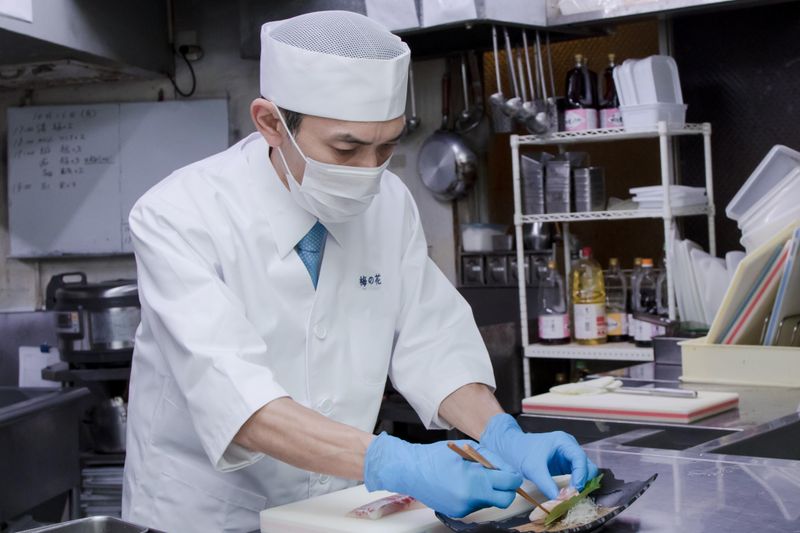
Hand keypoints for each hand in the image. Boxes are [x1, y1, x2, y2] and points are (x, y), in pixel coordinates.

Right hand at [363, 433, 522, 517]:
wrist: (410, 471)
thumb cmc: (434, 456)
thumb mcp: (467, 449)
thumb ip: (490, 459)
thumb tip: (507, 469)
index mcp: (474, 481)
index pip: (509, 483)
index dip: (513, 476)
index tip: (511, 472)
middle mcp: (470, 499)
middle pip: (505, 500)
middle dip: (507, 489)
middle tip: (500, 477)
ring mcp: (463, 508)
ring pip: (490, 501)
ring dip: (488, 490)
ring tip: (472, 476)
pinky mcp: (457, 513)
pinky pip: (475, 504)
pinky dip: (475, 494)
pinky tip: (462, 484)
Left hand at [480, 414, 598, 499]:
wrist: (512, 450)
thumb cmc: (521, 453)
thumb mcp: (533, 469)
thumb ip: (547, 485)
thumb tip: (560, 500)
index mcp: (563, 441)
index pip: (580, 458)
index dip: (581, 475)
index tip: (575, 491)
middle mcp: (570, 447)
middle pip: (587, 465)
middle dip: (583, 481)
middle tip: (573, 496)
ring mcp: (569, 456)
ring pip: (585, 472)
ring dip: (581, 485)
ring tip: (570, 496)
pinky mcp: (566, 465)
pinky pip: (578, 477)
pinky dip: (576, 486)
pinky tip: (568, 494)